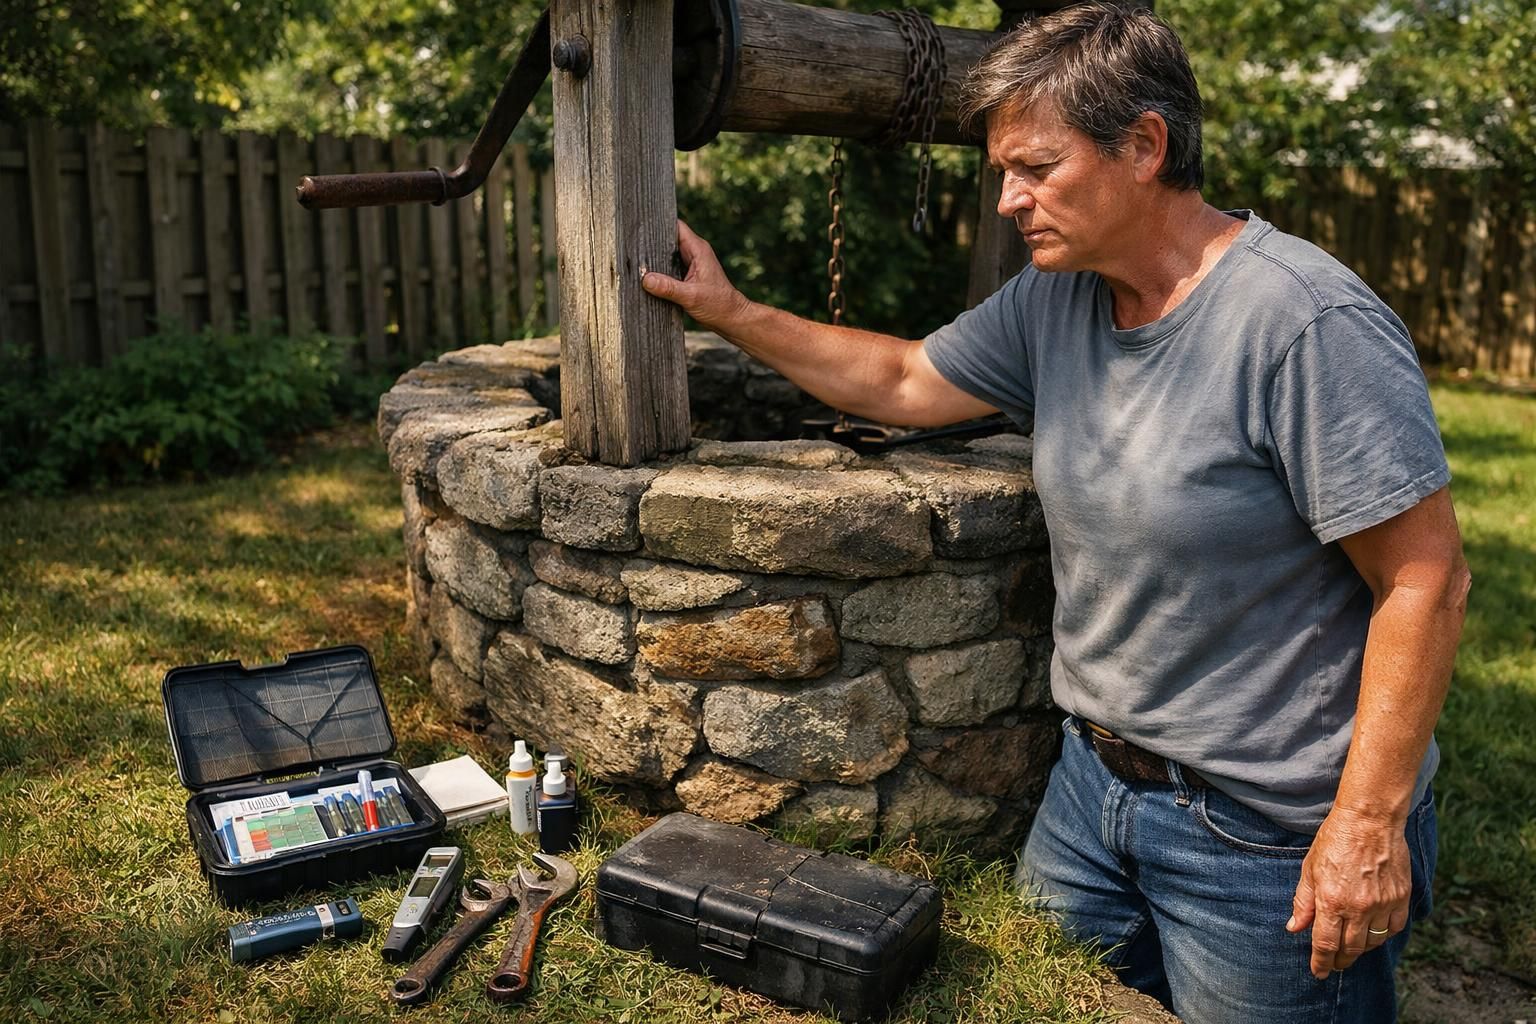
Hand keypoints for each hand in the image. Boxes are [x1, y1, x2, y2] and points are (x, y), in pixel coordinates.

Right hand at [640, 219, 751, 330]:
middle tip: (635, 249)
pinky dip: (661, 270)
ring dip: (656, 258)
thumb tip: (645, 279)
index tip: (642, 228)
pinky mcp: (688, 275)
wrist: (731, 318)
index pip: (676, 226)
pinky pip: (670, 266)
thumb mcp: (691, 296)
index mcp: (698, 249)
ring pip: (668, 254)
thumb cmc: (719, 305)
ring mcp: (691, 263)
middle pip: (669, 239)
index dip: (660, 225)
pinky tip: (649, 276)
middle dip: (653, 243)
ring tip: (638, 262)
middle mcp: (694, 252)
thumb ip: (668, 287)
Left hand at [1287, 806, 1411, 978]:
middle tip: (1334, 964)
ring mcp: (1383, 904)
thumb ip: (1303, 901)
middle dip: (1340, 960)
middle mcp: (1359, 907)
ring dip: (1360, 949)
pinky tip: (1374, 932)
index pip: (1325, 943)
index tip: (1318, 972)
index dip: (1321, 962)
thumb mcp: (1310, 868)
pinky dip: (1383, 935)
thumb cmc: (1335, 839)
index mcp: (1332, 900)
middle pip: (1350, 948)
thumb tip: (1295, 927)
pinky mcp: (1401, 897)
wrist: (1369, 820)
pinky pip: (1394, 928)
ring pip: (1373, 942)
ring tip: (1351, 947)